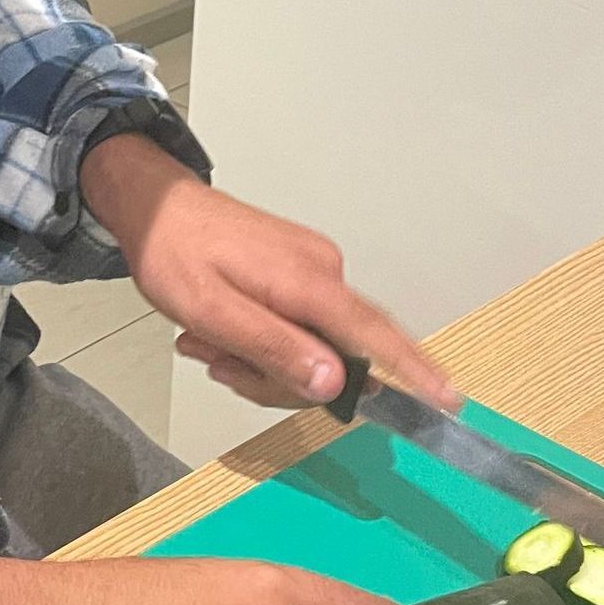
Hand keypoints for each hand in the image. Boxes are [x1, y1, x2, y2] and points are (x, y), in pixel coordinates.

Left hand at [78, 135, 458, 410]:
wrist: (155, 205)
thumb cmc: (173, 251)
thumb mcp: (212, 312)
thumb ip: (274, 348)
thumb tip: (334, 382)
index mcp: (306, 281)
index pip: (374, 334)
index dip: (412, 371)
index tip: (448, 399)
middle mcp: (322, 271)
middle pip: (336, 356)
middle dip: (278, 376)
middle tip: (221, 364)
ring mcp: (313, 269)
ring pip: (312, 346)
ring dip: (261, 358)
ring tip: (210, 341)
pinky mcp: (300, 271)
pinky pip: (299, 326)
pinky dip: (263, 339)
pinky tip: (223, 331)